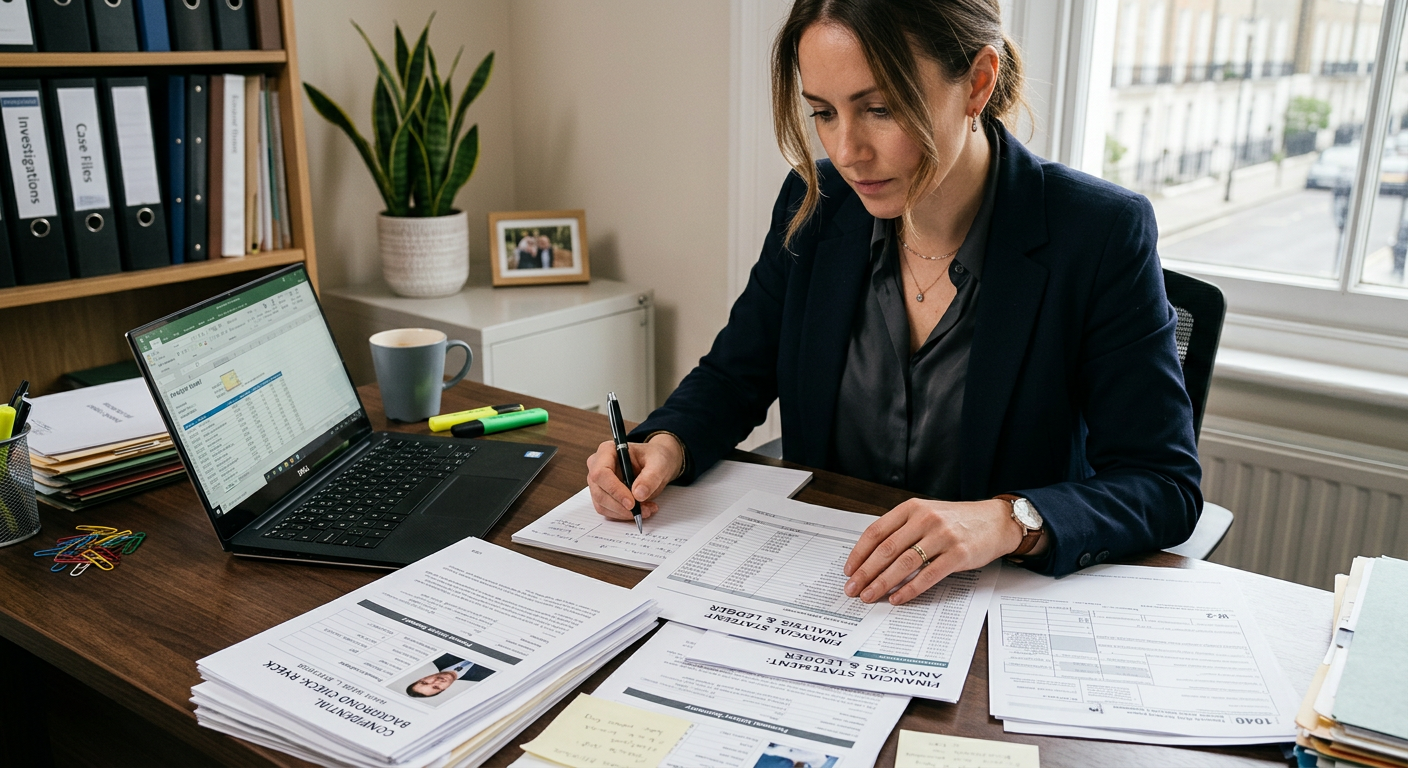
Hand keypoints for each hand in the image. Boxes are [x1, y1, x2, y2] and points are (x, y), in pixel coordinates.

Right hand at [585, 433, 684, 521]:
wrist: (656, 465)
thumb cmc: (655, 458)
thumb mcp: (659, 464)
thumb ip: (650, 477)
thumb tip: (638, 495)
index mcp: (607, 451)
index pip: (601, 473)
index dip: (614, 490)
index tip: (632, 503)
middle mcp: (597, 466)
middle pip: (599, 492)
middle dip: (621, 506)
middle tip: (643, 511)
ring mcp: (598, 482)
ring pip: (602, 505)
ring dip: (624, 513)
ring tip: (647, 509)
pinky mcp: (603, 495)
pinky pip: (607, 511)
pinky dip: (624, 515)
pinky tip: (641, 510)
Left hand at [843, 498, 1034, 604]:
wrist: (996, 521)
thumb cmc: (958, 520)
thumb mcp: (927, 514)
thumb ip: (902, 529)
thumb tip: (872, 558)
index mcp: (912, 508)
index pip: (876, 531)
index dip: (859, 553)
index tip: (849, 570)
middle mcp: (925, 519)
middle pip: (887, 549)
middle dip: (866, 572)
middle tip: (853, 589)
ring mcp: (942, 536)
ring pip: (904, 563)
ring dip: (883, 583)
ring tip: (870, 596)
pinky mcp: (958, 554)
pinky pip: (928, 575)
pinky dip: (910, 589)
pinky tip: (898, 598)